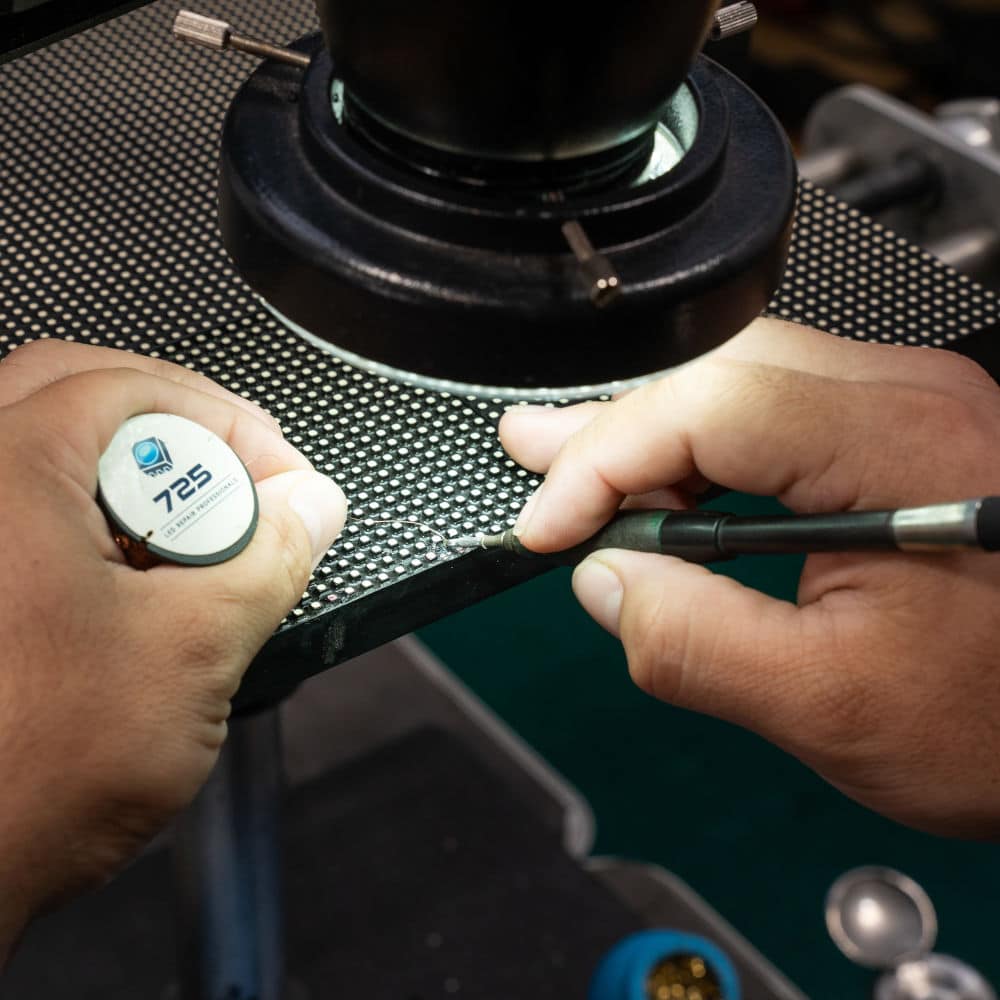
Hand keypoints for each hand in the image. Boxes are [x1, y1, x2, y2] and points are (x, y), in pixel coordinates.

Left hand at [0, 341, 345, 960]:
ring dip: (131, 476)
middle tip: (233, 484)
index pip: (132, 387)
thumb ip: (270, 556)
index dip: (229, 423)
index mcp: (4, 474)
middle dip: (174, 432)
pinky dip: (89, 521)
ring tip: (188, 542)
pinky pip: (25, 507)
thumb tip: (311, 506)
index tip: (280, 479)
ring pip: (47, 449)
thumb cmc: (24, 775)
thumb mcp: (194, 649)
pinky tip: (131, 582)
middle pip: (76, 392)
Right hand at [499, 318, 999, 838]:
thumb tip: (606, 584)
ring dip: (651, 431)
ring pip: (742, 382)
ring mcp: (909, 410)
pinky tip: (663, 481)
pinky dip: (703, 449)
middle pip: (721, 370)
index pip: (711, 406)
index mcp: (902, 446)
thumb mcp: (830, 707)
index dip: (607, 458)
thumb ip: (697, 642)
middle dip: (614, 424)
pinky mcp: (900, 437)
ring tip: (575, 464)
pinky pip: (777, 413)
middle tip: (533, 452)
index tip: (548, 527)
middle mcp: (909, 401)